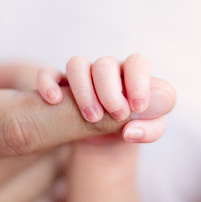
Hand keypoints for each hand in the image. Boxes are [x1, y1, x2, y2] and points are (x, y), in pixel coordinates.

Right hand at [36, 54, 173, 142]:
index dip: (138, 81)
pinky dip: (49, 84)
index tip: (138, 107)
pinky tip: (54, 101)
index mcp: (131, 74)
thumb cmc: (133, 126)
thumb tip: (131, 129)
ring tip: (92, 117)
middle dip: (110, 91)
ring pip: (77, 64)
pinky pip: (49, 74)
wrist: (108, 139)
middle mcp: (107, 70)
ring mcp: (83, 76)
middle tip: (117, 115)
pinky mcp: (61, 86)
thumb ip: (151, 128)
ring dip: (83, 90)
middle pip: (105, 64)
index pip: (136, 62)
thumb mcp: (149, 130)